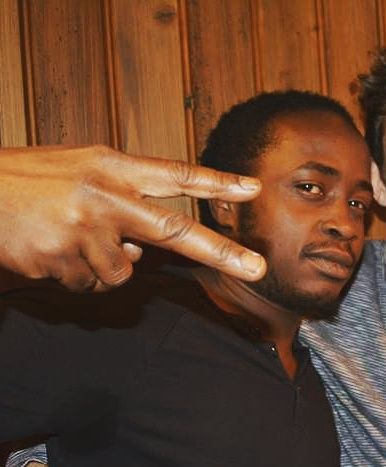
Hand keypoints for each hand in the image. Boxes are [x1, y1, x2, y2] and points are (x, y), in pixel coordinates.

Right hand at [0, 145, 265, 290]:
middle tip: (258, 269)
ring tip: (68, 239)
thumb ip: (123, 203)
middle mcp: (104, 196)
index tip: (252, 189)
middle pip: (173, 230)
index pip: (175, 175)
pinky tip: (53, 252)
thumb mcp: (82, 170)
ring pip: (121, 273)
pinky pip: (88, 285)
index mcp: (112, 167)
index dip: (216, 183)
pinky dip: (76, 276)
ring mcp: (83, 228)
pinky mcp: (60, 258)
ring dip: (102, 267)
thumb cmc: (32, 180)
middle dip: (221, 252)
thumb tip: (145, 253)